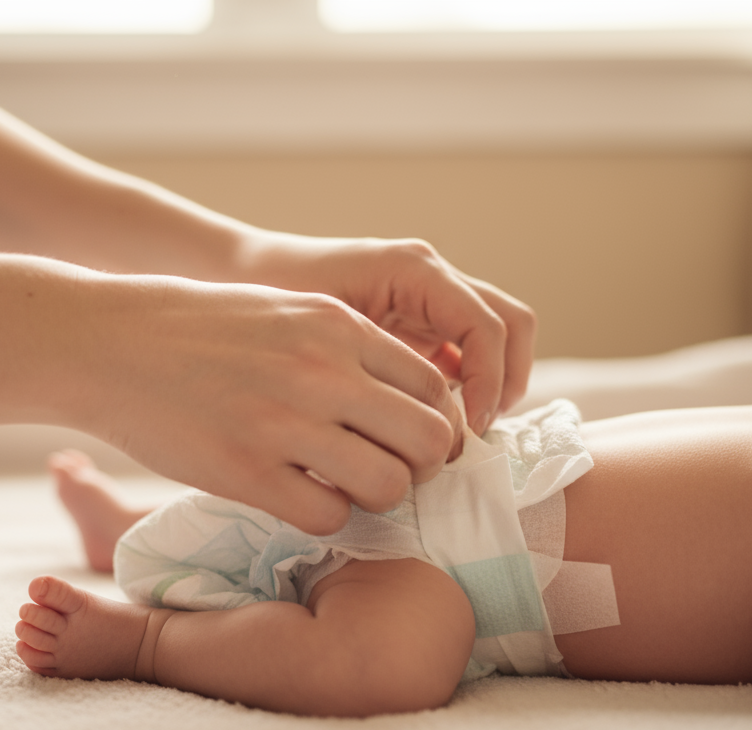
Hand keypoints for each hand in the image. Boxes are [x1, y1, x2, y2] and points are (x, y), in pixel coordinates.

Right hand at [65, 275, 463, 535]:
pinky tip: (298, 498)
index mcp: (337, 326)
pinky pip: (327, 516)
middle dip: (420, 467)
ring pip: (387, 485)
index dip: (435, 423)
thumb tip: (404, 397)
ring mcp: (283, 422)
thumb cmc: (199, 327)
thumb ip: (346, 346)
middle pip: (427, 440)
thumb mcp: (286, 309)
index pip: (434, 387)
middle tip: (389, 471)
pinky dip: (324, 517)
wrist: (111, 342)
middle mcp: (321, 371)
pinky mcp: (244, 471)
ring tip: (344, 488)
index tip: (411, 440)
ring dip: (375, 497)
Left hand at [234, 233, 535, 434]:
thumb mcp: (319, 330)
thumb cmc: (271, 293)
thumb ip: (367, 367)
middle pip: (511, 324)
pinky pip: (463, 352)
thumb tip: (412, 428)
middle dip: (506, 382)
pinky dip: (465, 387)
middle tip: (474, 436)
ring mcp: (427, 298)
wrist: (240, 272)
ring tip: (458, 436)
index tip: (468, 430)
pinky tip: (429, 424)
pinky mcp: (416, 322)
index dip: (490, 382)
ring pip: (496, 338)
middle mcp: (430, 278)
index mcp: (413, 270)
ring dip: (491, 387)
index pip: (487, 325)